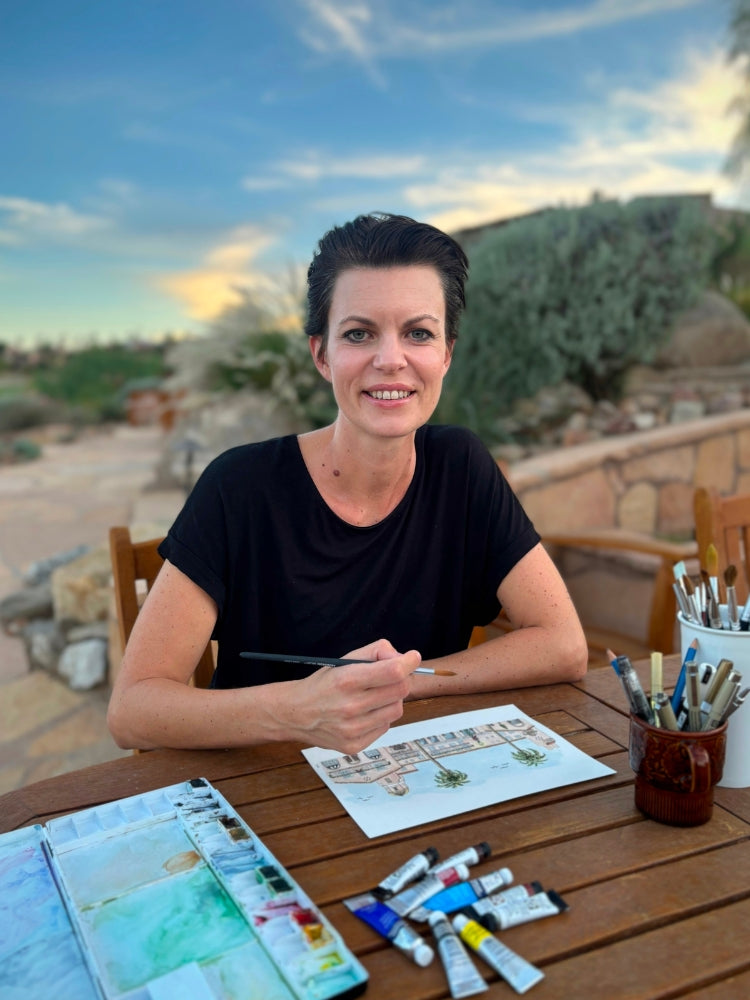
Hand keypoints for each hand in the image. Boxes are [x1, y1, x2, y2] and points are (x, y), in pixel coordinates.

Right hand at [283, 639, 420, 753]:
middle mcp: (350, 706)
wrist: (296, 713)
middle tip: (390, 677)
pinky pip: (385, 727)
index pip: (392, 672)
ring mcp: (353, 729)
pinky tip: (365, 713)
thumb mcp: (344, 660)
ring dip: (391, 700)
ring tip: (373, 697)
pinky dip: (380, 717)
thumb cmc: (324, 684)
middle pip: (401, 690)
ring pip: (397, 710)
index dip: (408, 662)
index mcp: (347, 680)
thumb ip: (376, 652)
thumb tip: (403, 658)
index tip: (413, 658)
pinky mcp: (354, 745)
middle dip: (400, 680)